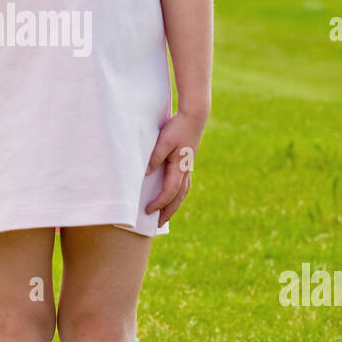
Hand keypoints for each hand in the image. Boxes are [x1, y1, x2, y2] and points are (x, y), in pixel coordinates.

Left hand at [144, 111, 205, 227]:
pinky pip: (183, 185)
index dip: (159, 203)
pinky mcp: (187, 164)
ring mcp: (188, 168)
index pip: (169, 192)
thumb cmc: (178, 128)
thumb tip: (146, 174)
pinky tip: (171, 197)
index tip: (148, 211)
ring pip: (182, 193)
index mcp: (180, 167)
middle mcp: (186, 171)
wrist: (194, 117)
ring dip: (174, 205)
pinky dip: (177, 195)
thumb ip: (155, 157)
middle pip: (178, 197)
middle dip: (168, 212)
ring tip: (165, 215)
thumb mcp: (164, 141)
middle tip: (158, 224)